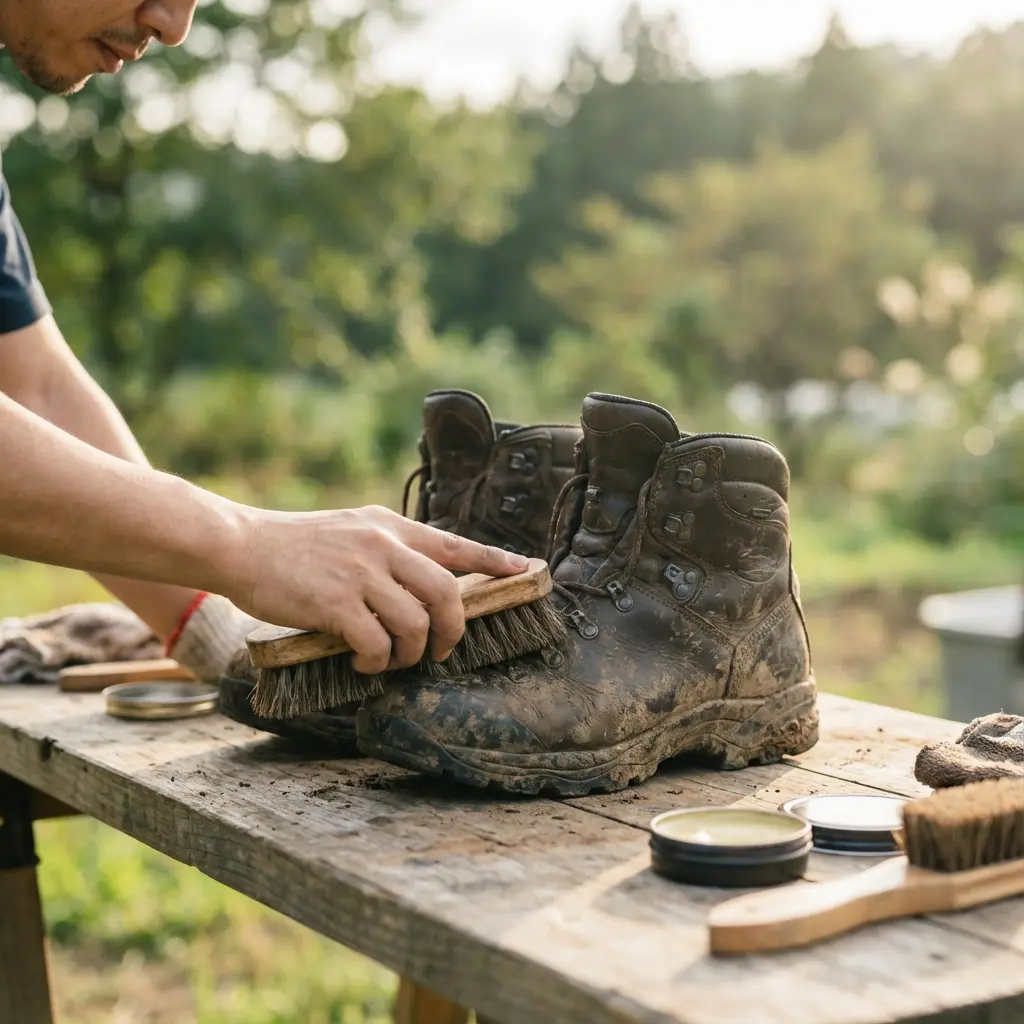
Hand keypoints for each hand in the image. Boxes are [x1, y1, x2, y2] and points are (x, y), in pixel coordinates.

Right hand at [221, 505, 528, 674]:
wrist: (241, 544)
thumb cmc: (294, 545)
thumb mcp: (351, 529)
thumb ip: (387, 547)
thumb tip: (422, 582)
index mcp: (389, 526)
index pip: (454, 544)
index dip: (493, 560)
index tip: (523, 570)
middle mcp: (383, 544)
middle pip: (447, 593)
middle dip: (453, 630)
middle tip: (442, 650)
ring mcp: (360, 573)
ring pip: (416, 624)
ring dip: (410, 653)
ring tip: (392, 660)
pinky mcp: (335, 602)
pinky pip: (377, 643)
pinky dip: (377, 661)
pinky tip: (364, 661)